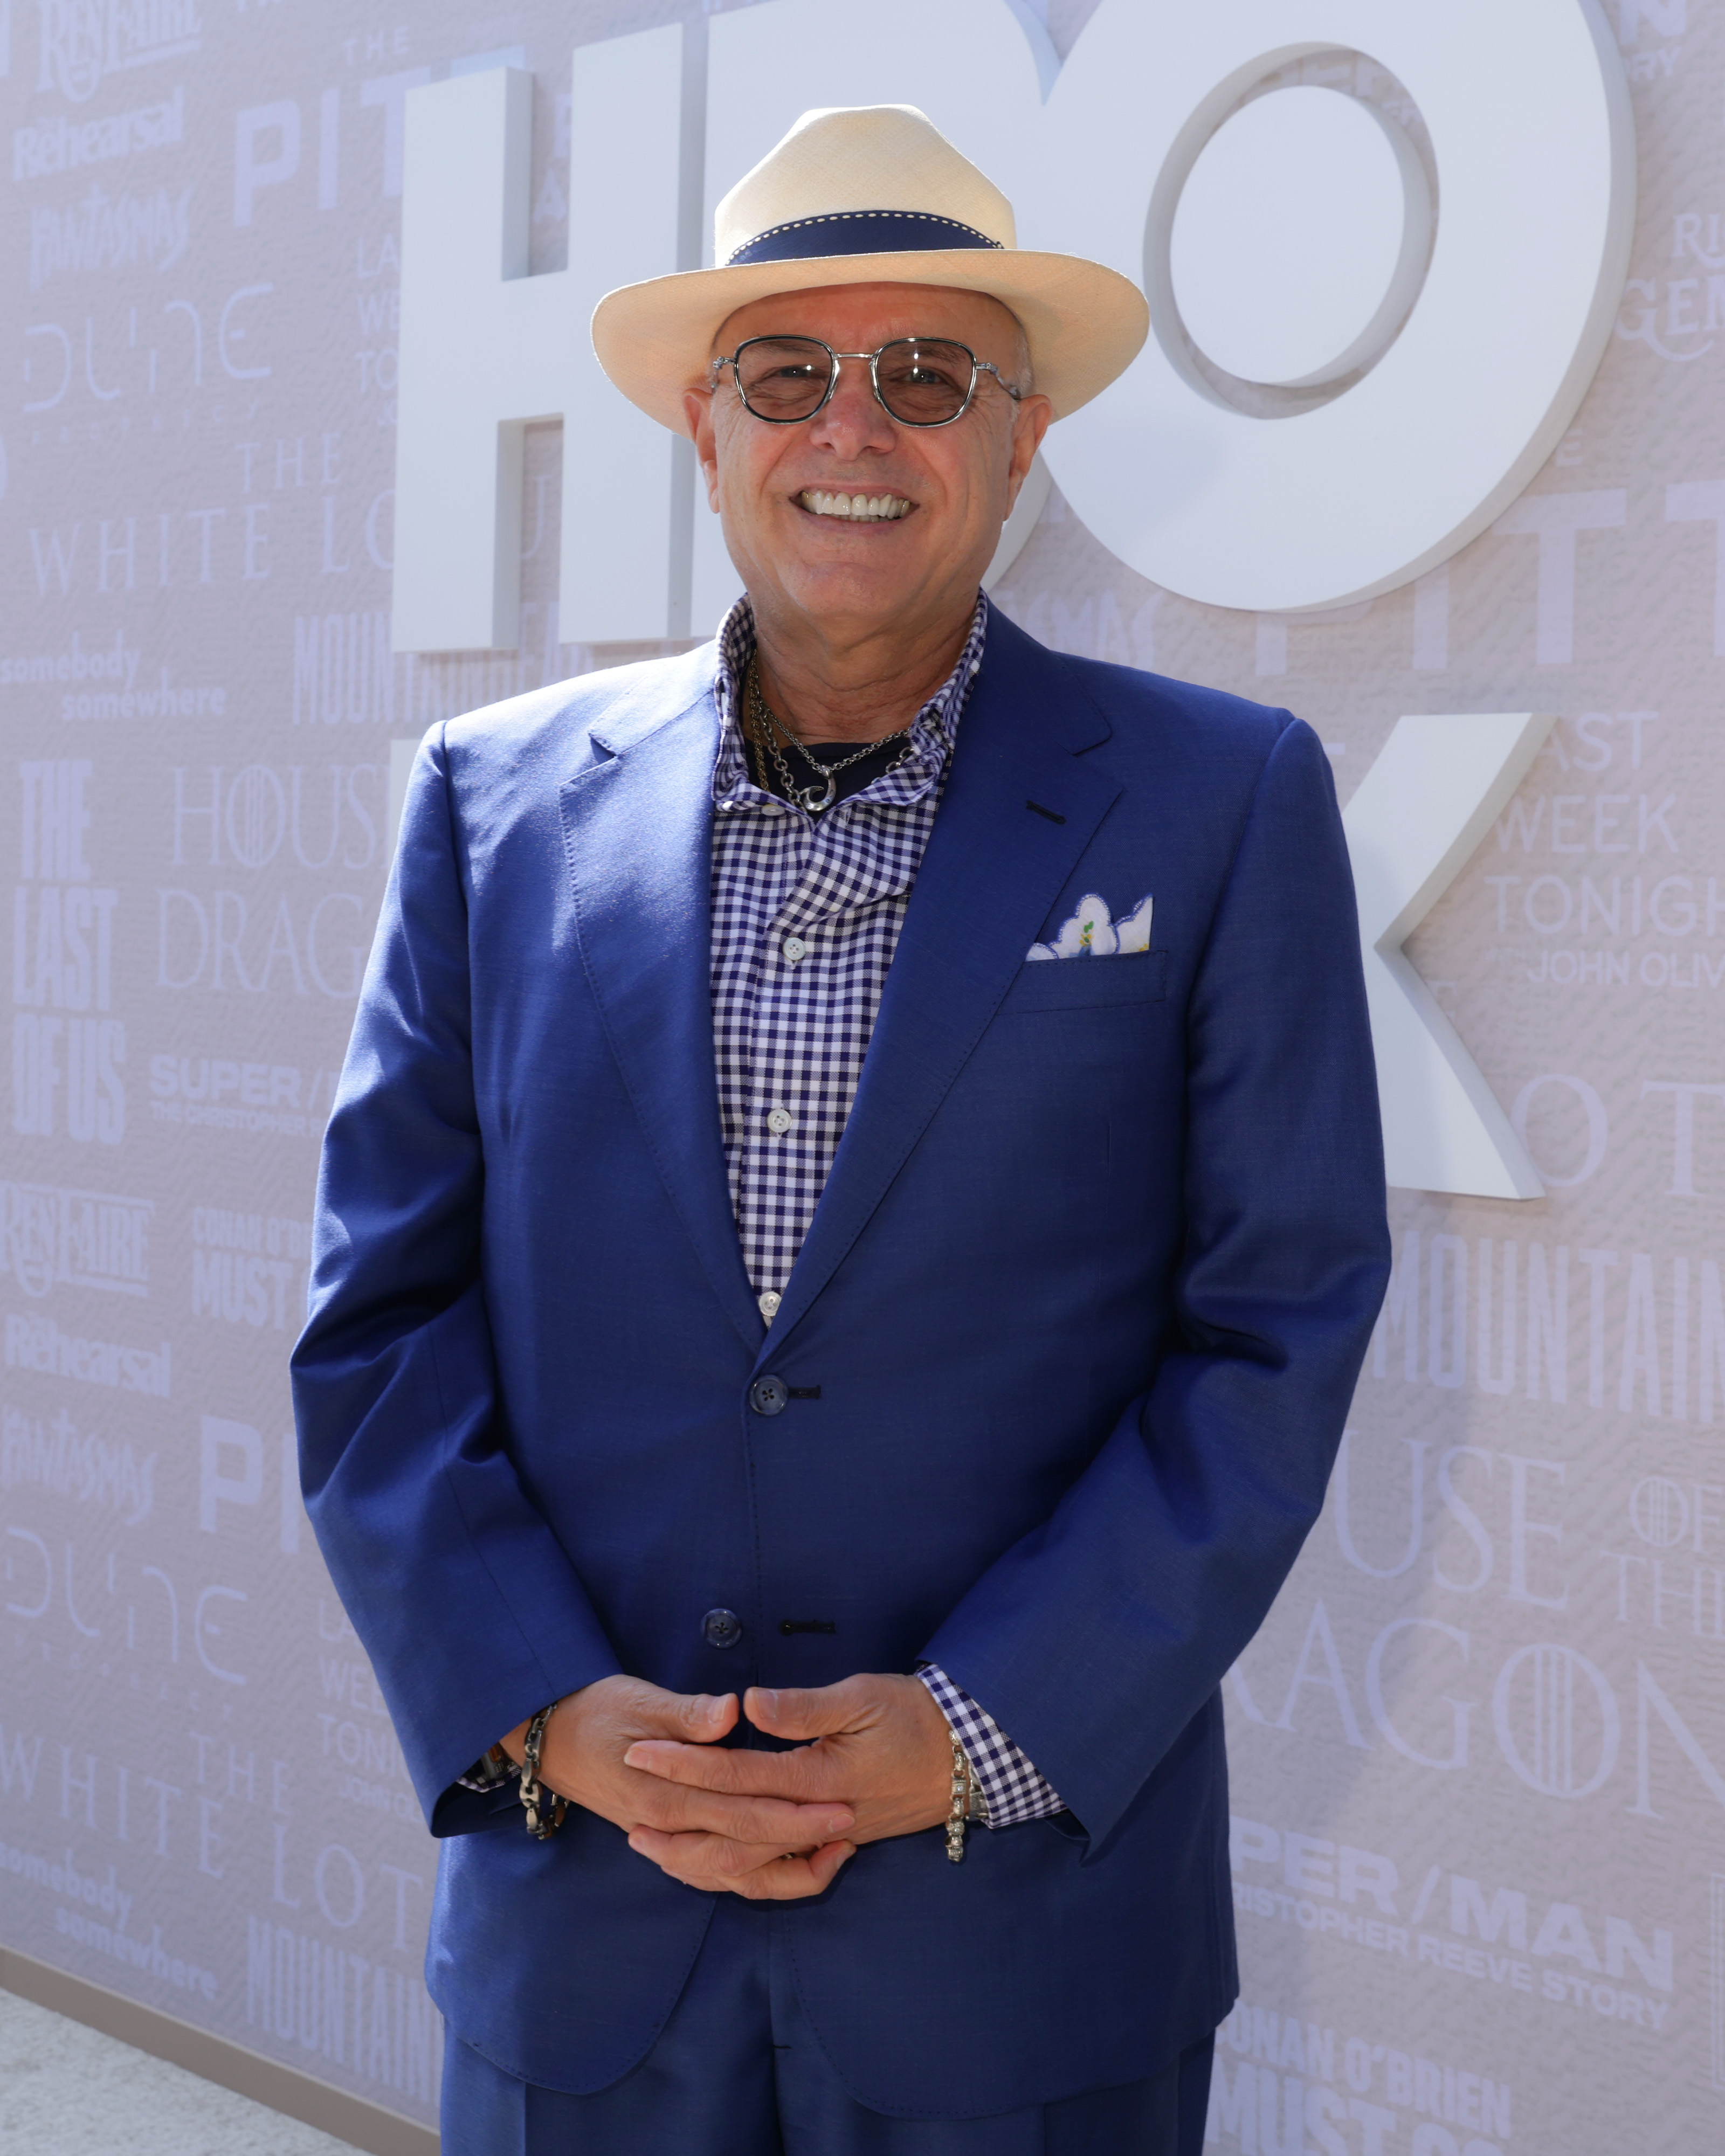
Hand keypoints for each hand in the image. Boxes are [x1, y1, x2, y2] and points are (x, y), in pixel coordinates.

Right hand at [499, 1676, 856, 1898]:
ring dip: (782, 1871)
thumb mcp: (640, 1699)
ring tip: (830, 1856)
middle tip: (850, 1828)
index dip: (794, 1813)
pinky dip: (751, 1876)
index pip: (743, 1813)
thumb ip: (688, 1712)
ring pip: (730, 1875)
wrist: (551, 1737)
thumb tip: (730, 1711)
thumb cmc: (598, 1708)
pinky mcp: (665, 1839)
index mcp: (665, 1793)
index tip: (839, 1806)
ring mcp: (664, 1839)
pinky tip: (785, 1863)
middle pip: (745, 1851)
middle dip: (801, 1844)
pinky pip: (712, 1873)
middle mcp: (666, 1828)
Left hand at [622, 1674, 951, 1896]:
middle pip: (731, 1830)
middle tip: (624, 1804)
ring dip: (693, 1856)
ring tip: (649, 1844)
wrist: (967, 1759)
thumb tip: (748, 1706)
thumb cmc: (915, 1718)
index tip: (640, 1750)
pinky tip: (706, 1862)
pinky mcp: (832, 1845)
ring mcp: (823, 1839)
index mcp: (819, 1778)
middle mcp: (816, 1818)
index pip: (736, 1774)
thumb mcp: (864, 1696)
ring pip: (748, 1867)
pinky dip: (733, 1874)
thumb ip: (804, 1707)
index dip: (685, 1763)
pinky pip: (772, 1876)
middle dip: (674, 1815)